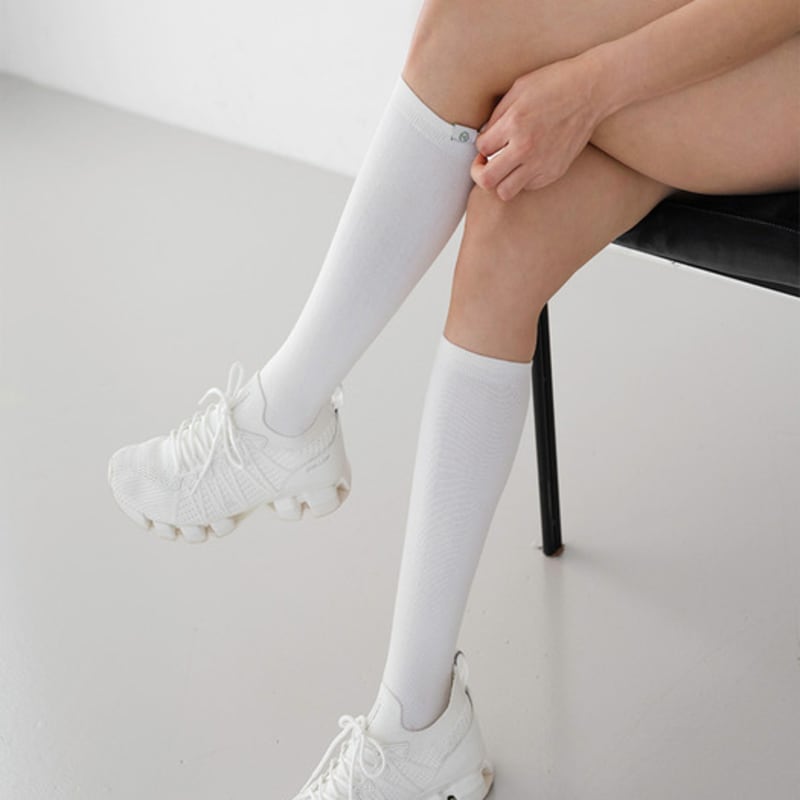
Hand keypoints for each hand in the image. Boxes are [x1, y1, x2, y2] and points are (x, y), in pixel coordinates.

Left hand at [471, 53, 607, 200]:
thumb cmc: (556, 83)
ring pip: (505, 192)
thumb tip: (484, 137)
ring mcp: (542, 163)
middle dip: (480, 172)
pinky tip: (526, 164)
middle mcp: (526, 148)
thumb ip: (497, 116)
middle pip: (487, 180)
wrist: (592, 90)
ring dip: (500, 181)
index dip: (480, 145)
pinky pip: (528, 187)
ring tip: (505, 167)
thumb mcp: (519, 89)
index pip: (481, 148)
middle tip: (484, 163)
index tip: (487, 141)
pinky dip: (522, 179)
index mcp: (514, 124)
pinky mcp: (555, 171)